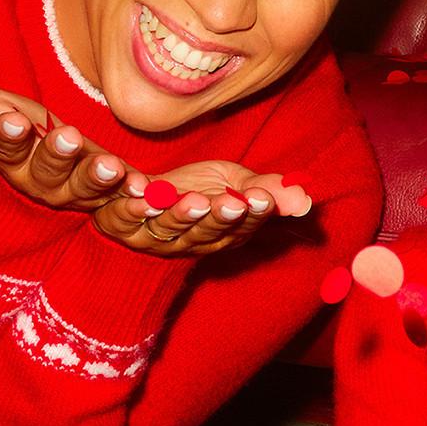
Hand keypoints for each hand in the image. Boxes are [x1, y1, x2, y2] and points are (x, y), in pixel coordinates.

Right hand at [0, 27, 138, 208]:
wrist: (38, 150)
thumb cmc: (2, 121)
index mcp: (4, 156)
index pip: (2, 146)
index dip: (7, 135)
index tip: (13, 120)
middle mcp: (38, 179)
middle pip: (46, 170)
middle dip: (57, 155)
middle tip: (66, 135)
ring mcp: (73, 188)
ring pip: (85, 186)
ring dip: (99, 177)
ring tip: (111, 166)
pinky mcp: (106, 190)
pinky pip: (119, 198)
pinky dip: (133, 195)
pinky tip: (148, 190)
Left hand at [92, 160, 311, 258]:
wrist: (143, 189)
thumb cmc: (198, 186)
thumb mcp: (235, 181)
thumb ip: (265, 189)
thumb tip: (305, 200)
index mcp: (223, 235)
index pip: (242, 226)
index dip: (252, 214)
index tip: (262, 197)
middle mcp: (189, 243)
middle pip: (207, 232)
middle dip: (221, 217)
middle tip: (236, 201)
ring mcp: (154, 237)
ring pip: (168, 228)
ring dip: (181, 214)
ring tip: (194, 198)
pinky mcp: (120, 224)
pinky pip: (124, 216)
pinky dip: (132, 204)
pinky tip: (141, 186)